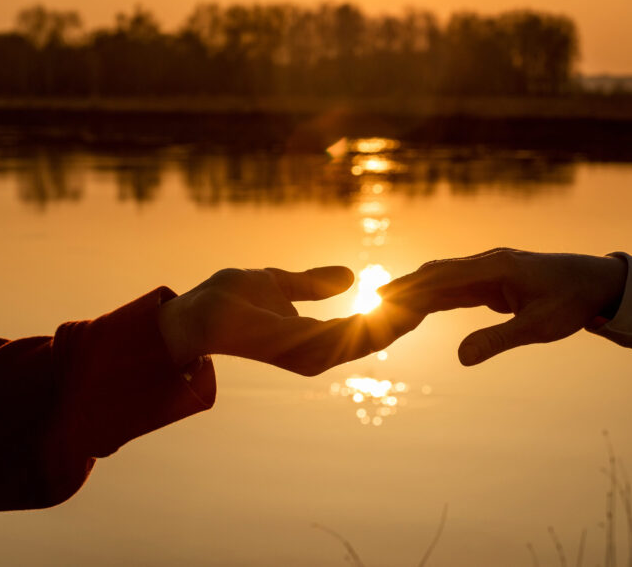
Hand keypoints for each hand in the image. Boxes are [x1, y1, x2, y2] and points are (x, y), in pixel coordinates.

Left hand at [159, 266, 423, 375]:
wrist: (195, 311)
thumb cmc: (229, 299)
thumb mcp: (280, 283)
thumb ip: (313, 284)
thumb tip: (351, 276)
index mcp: (313, 340)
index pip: (364, 330)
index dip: (392, 312)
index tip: (422, 292)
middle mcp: (315, 353)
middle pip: (373, 338)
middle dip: (404, 317)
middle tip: (435, 292)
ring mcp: (306, 354)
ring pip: (364, 339)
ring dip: (394, 319)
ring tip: (424, 295)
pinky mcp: (295, 346)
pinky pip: (342, 336)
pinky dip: (369, 321)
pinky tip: (391, 303)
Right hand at [378, 248, 626, 365]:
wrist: (598, 284)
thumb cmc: (571, 303)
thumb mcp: (537, 327)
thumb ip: (497, 341)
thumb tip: (460, 358)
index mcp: (495, 268)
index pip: (443, 277)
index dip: (411, 288)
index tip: (382, 297)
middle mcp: (488, 264)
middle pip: (437, 273)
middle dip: (406, 286)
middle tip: (373, 300)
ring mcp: (491, 270)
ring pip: (446, 279)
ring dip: (419, 290)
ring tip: (388, 302)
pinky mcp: (495, 280)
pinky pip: (459, 287)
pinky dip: (437, 295)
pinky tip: (422, 305)